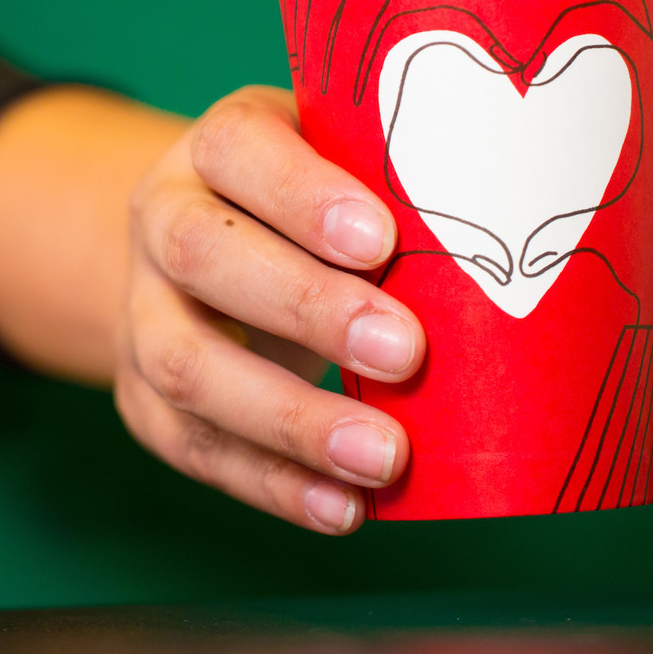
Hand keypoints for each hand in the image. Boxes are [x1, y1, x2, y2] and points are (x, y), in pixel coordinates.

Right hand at [116, 86, 424, 533]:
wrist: (203, 247)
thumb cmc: (313, 204)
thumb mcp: (345, 165)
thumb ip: (398, 187)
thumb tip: (510, 230)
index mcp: (218, 146)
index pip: (240, 149)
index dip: (303, 195)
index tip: (382, 239)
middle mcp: (163, 219)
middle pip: (203, 255)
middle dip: (307, 308)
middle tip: (406, 352)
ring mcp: (142, 311)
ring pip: (186, 366)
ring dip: (289, 421)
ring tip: (383, 457)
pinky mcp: (145, 398)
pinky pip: (196, 448)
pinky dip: (272, 485)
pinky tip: (342, 507)